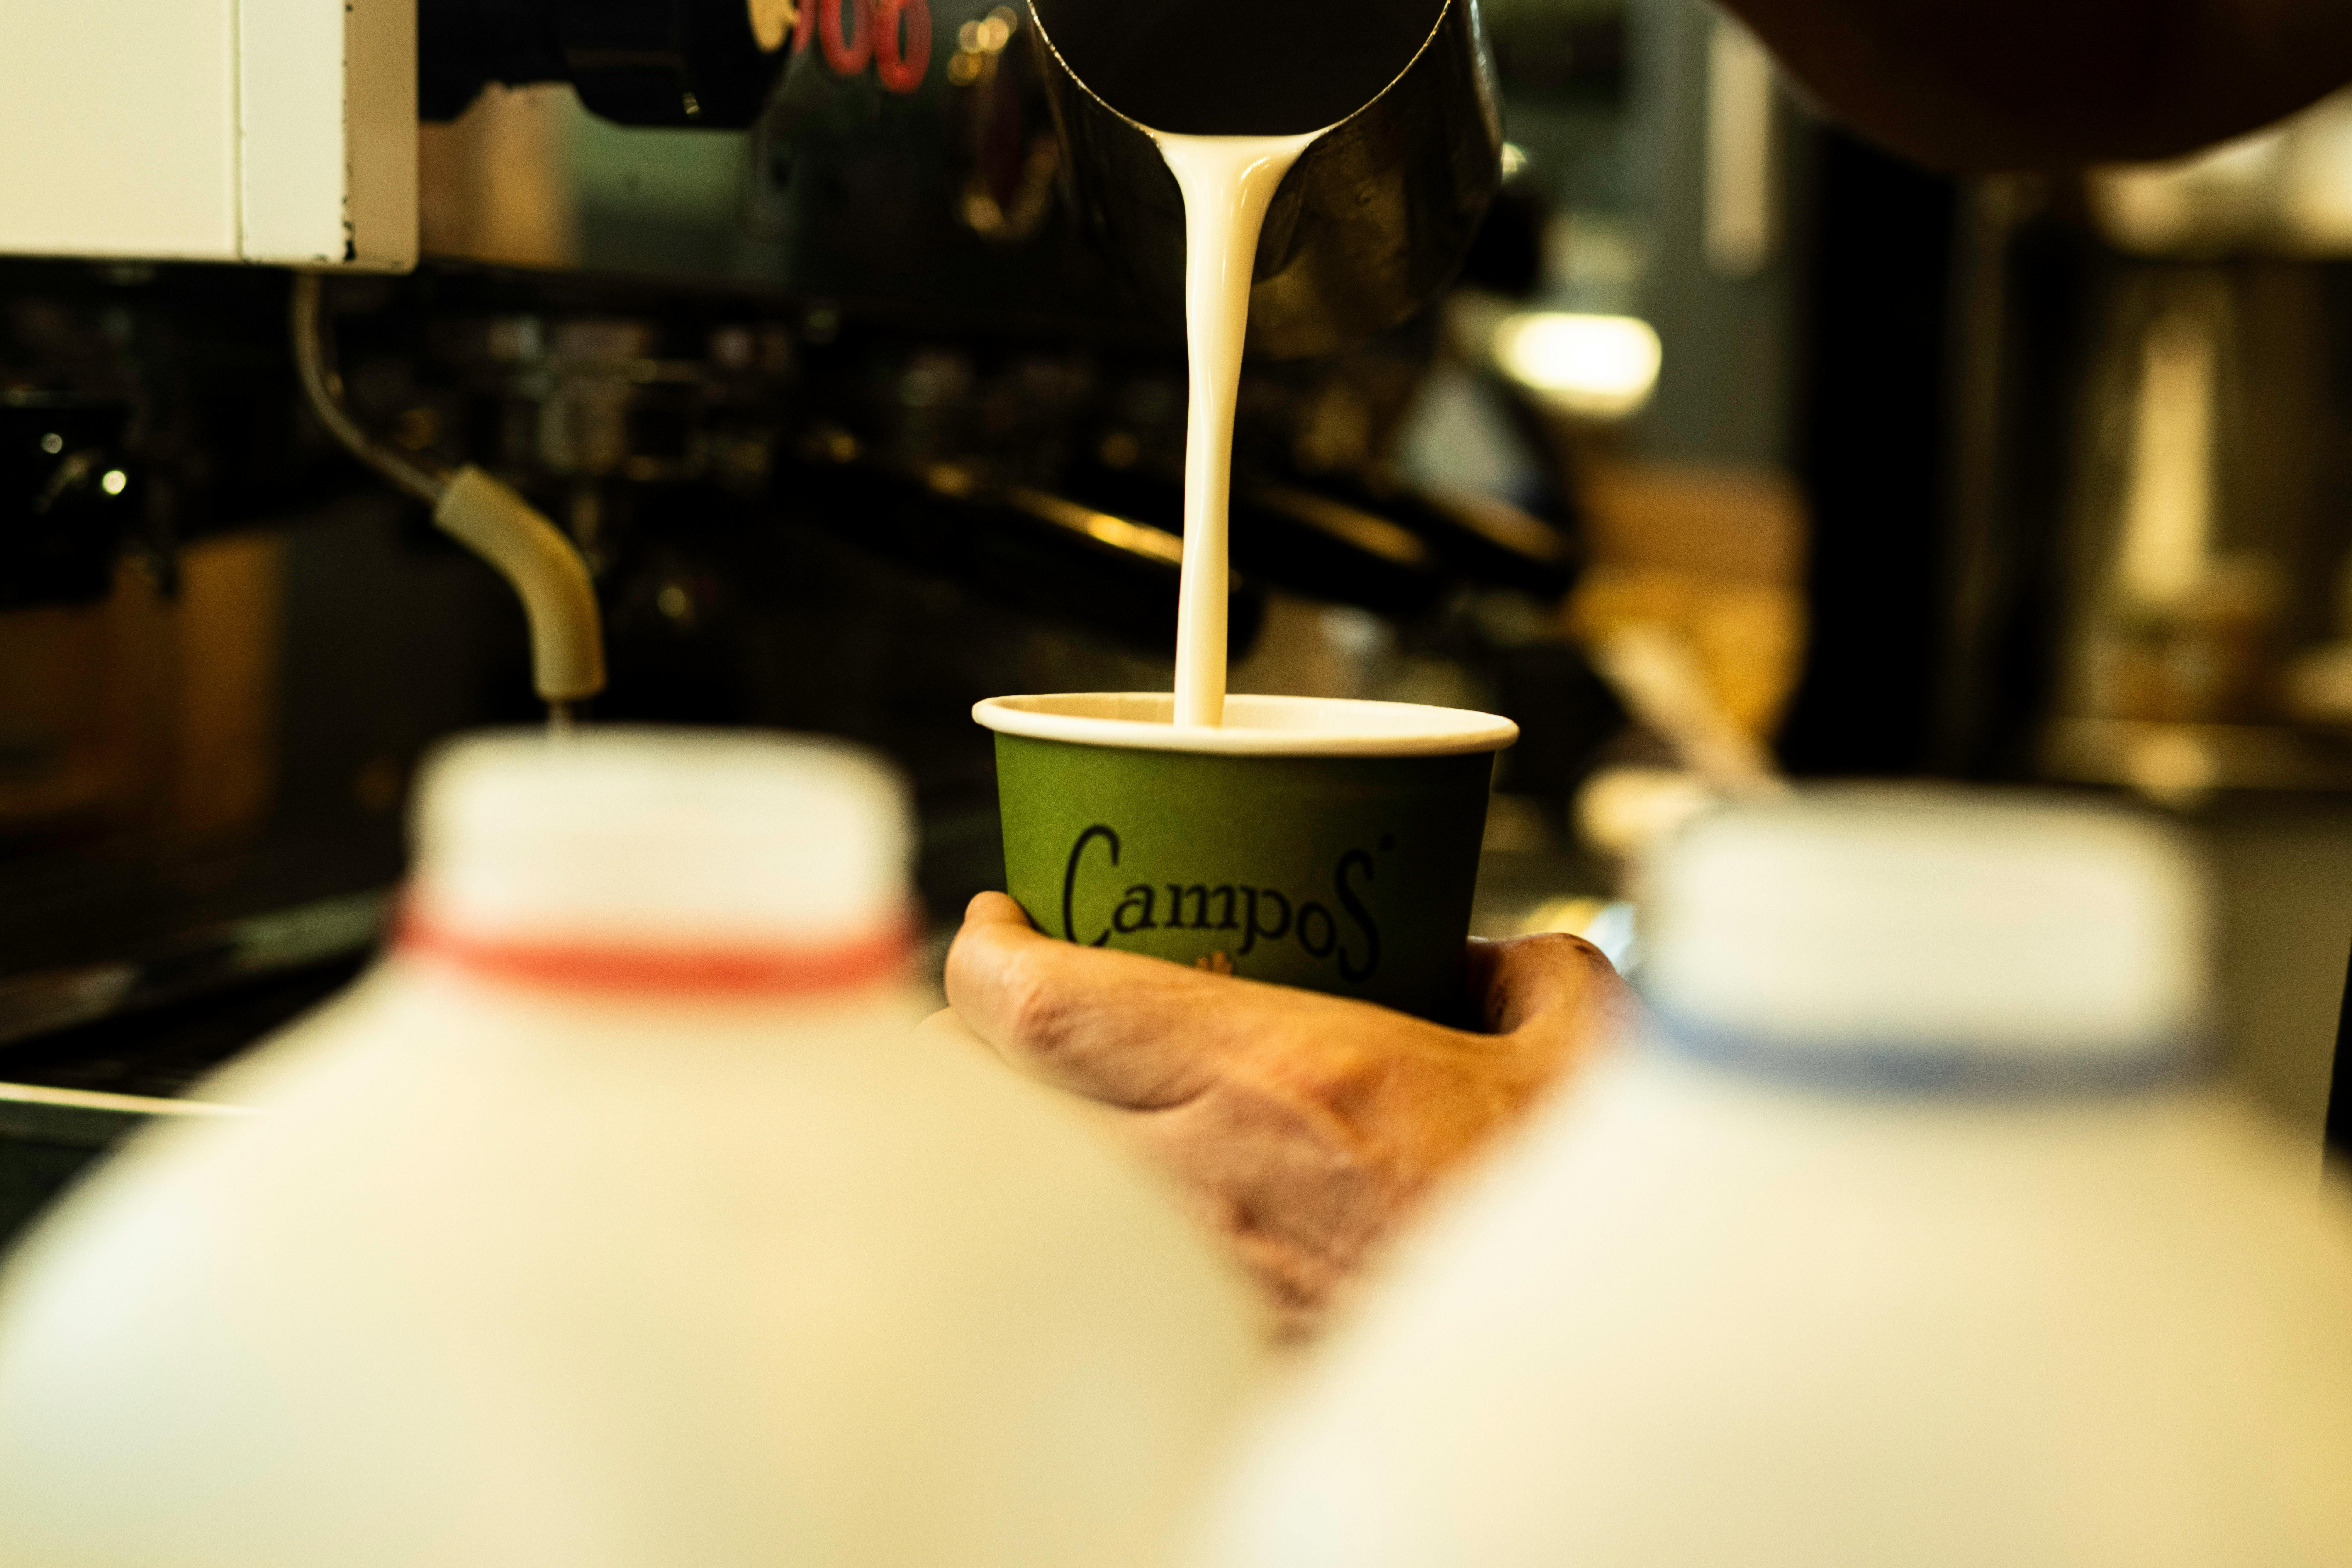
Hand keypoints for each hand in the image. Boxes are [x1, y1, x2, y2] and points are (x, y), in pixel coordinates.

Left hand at [932, 892, 1635, 1336]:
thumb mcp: (1577, 1048)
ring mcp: (1207, 1278)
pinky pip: (1112, 1278)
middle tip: (1007, 1010)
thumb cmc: (1579, 1208)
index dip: (984, 955)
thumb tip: (1481, 961)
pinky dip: (1097, 1234)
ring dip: (1021, 1138)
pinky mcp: (1232, 1351)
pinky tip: (1139, 1214)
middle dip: (969, 1047)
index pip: (1038, 1008)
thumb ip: (1519, 973)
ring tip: (1056, 1102)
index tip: (999, 922)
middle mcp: (1211, 1178)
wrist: (1603, 1367)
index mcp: (1276, 1076)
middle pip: (992, 1104)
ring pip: (1031, 1195)